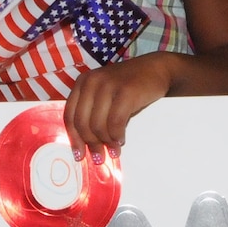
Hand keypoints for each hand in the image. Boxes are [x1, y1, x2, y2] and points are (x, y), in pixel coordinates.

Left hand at [61, 54, 176, 158]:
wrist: (157, 69)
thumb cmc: (129, 85)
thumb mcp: (104, 92)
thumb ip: (92, 110)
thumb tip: (86, 143)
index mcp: (82, 82)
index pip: (70, 115)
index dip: (74, 138)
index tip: (79, 155)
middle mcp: (91, 82)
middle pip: (82, 123)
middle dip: (91, 144)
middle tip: (100, 157)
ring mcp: (108, 85)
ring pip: (98, 125)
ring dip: (106, 142)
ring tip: (114, 150)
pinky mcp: (125, 91)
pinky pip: (115, 122)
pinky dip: (117, 136)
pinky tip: (121, 140)